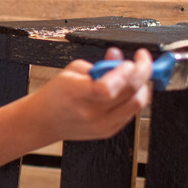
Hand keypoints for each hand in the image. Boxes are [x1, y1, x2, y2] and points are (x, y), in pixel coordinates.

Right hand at [34, 47, 151, 141]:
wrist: (45, 121)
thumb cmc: (56, 94)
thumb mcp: (70, 71)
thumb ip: (97, 64)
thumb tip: (117, 56)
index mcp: (75, 93)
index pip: (106, 88)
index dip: (123, 73)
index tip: (129, 61)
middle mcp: (91, 113)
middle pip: (130, 93)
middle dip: (143, 71)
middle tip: (142, 60)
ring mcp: (102, 125)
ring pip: (137, 103)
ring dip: (142, 85)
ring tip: (135, 74)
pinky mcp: (109, 131)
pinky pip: (131, 112)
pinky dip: (134, 97)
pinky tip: (127, 89)